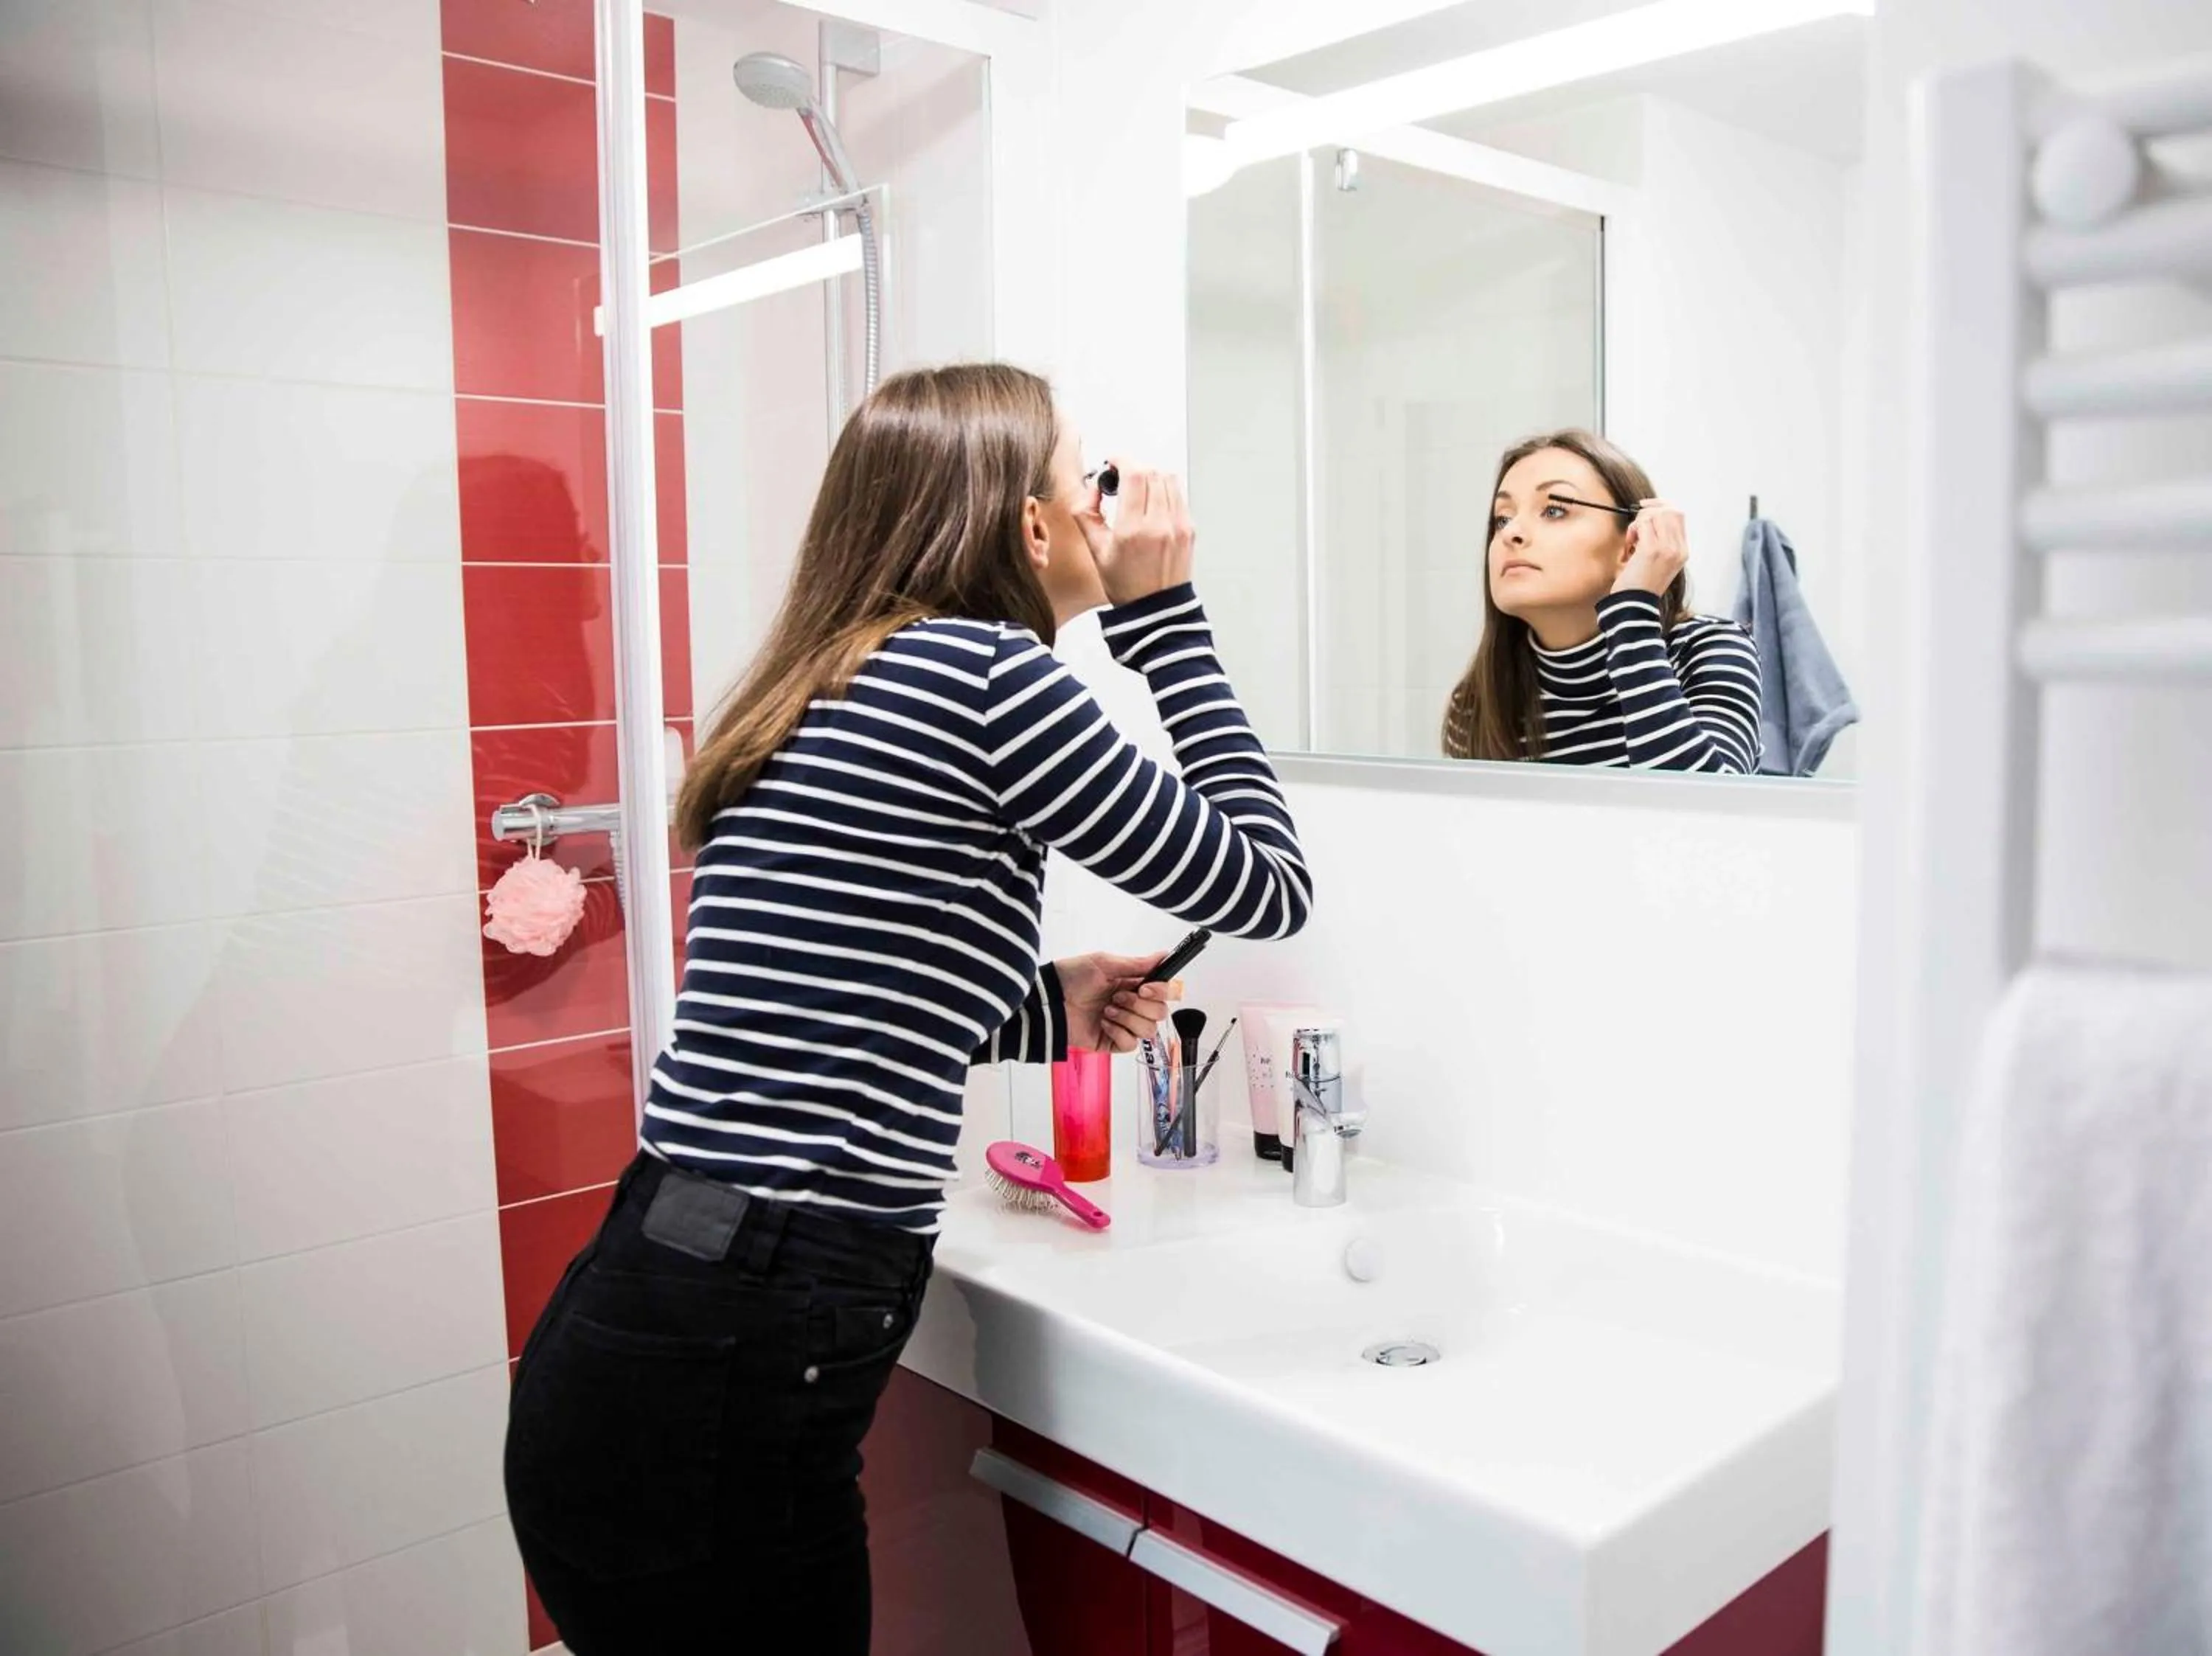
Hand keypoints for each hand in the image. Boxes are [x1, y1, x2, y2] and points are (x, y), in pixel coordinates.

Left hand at [1058, 952, 1182, 1052]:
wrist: (1050, 1000)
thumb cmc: (1072, 977)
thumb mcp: (1105, 964)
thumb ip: (1137, 964)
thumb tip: (1163, 955)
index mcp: (1134, 985)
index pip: (1165, 992)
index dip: (1162, 992)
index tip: (1145, 988)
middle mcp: (1132, 1006)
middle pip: (1160, 1013)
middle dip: (1140, 1006)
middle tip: (1117, 997)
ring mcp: (1123, 1025)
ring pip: (1148, 1030)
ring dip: (1128, 1018)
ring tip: (1106, 1010)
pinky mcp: (1112, 1042)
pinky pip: (1130, 1044)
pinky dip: (1118, 1032)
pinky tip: (1103, 1023)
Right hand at [1076, 465, 1195, 606]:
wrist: (1155, 610)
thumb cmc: (1126, 585)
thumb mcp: (1096, 551)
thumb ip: (1087, 514)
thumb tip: (1092, 488)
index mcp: (1133, 530)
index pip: (1134, 474)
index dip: (1122, 460)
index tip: (1112, 463)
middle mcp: (1160, 525)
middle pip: (1151, 472)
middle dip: (1134, 468)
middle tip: (1121, 478)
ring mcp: (1178, 526)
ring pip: (1168, 479)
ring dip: (1150, 476)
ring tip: (1138, 490)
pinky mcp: (1189, 529)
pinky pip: (1178, 495)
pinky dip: (1164, 491)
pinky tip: (1152, 504)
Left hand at [1612, 499, 1688, 596]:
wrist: (1634, 605)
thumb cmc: (1640, 584)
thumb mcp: (1658, 562)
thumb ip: (1661, 540)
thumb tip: (1649, 517)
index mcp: (1682, 551)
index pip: (1678, 514)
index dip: (1661, 505)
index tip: (1644, 507)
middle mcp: (1679, 548)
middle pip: (1670, 510)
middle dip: (1649, 511)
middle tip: (1636, 526)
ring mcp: (1667, 549)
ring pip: (1655, 515)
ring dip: (1638, 522)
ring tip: (1632, 541)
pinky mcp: (1652, 550)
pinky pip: (1643, 524)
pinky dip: (1633, 530)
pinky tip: (1629, 545)